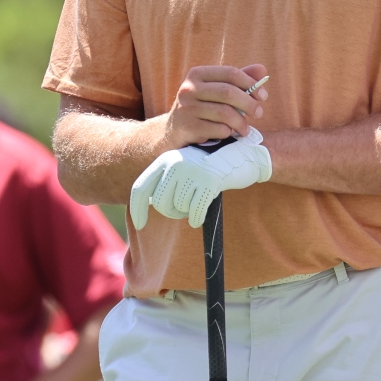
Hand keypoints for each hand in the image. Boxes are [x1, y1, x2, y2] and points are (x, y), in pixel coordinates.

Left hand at [130, 127, 272, 229]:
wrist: (243, 156)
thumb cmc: (212, 167)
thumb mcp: (185, 168)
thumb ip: (167, 182)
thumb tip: (148, 203)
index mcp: (166, 160)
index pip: (141, 187)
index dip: (137, 209)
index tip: (139, 225)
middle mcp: (175, 163)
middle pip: (160, 203)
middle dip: (172, 212)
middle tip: (186, 209)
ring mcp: (192, 171)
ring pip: (179, 208)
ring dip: (188, 212)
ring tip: (199, 201)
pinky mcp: (208, 181)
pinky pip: (195, 212)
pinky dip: (197, 219)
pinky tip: (200, 217)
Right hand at [160, 65, 268, 147]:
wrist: (174, 130)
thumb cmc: (202, 107)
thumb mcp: (216, 90)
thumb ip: (238, 80)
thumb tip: (262, 70)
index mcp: (197, 74)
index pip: (230, 73)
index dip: (251, 83)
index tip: (263, 96)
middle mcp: (189, 88)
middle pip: (228, 92)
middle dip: (249, 104)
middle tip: (259, 113)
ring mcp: (186, 108)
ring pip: (225, 113)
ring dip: (241, 123)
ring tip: (245, 129)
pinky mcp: (188, 127)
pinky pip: (218, 129)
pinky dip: (228, 133)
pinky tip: (228, 134)